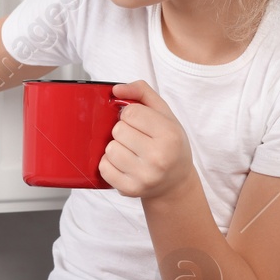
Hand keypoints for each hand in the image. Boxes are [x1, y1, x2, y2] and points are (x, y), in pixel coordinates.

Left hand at [99, 80, 195, 199]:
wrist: (175, 182)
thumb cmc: (170, 145)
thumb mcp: (165, 114)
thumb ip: (142, 92)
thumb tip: (116, 89)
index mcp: (169, 135)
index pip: (130, 113)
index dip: (130, 114)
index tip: (139, 122)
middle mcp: (158, 157)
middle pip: (118, 130)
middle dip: (123, 131)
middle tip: (137, 138)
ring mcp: (144, 176)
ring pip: (109, 149)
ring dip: (116, 147)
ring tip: (131, 152)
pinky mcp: (130, 189)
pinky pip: (104, 167)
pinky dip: (110, 164)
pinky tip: (125, 164)